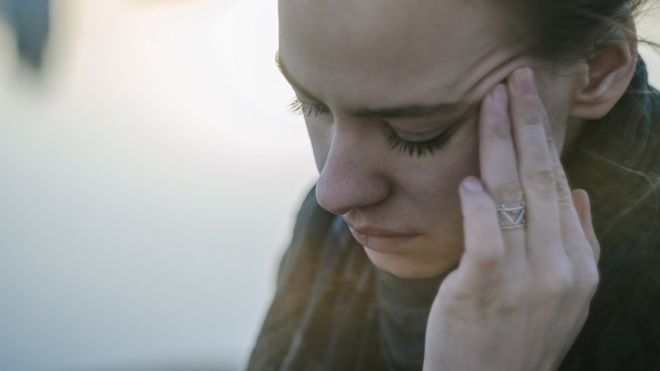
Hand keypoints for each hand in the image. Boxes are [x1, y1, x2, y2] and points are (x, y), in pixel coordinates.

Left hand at [423, 67, 600, 370]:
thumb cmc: (517, 337)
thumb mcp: (565, 296)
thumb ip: (577, 243)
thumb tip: (577, 192)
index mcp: (580, 264)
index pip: (558, 185)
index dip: (543, 139)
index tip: (527, 102)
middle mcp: (561, 268)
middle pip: (541, 179)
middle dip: (527, 123)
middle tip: (513, 80)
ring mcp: (526, 280)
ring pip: (515, 195)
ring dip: (500, 143)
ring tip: (490, 103)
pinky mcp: (484, 290)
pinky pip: (487, 236)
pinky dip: (480, 204)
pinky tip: (470, 179)